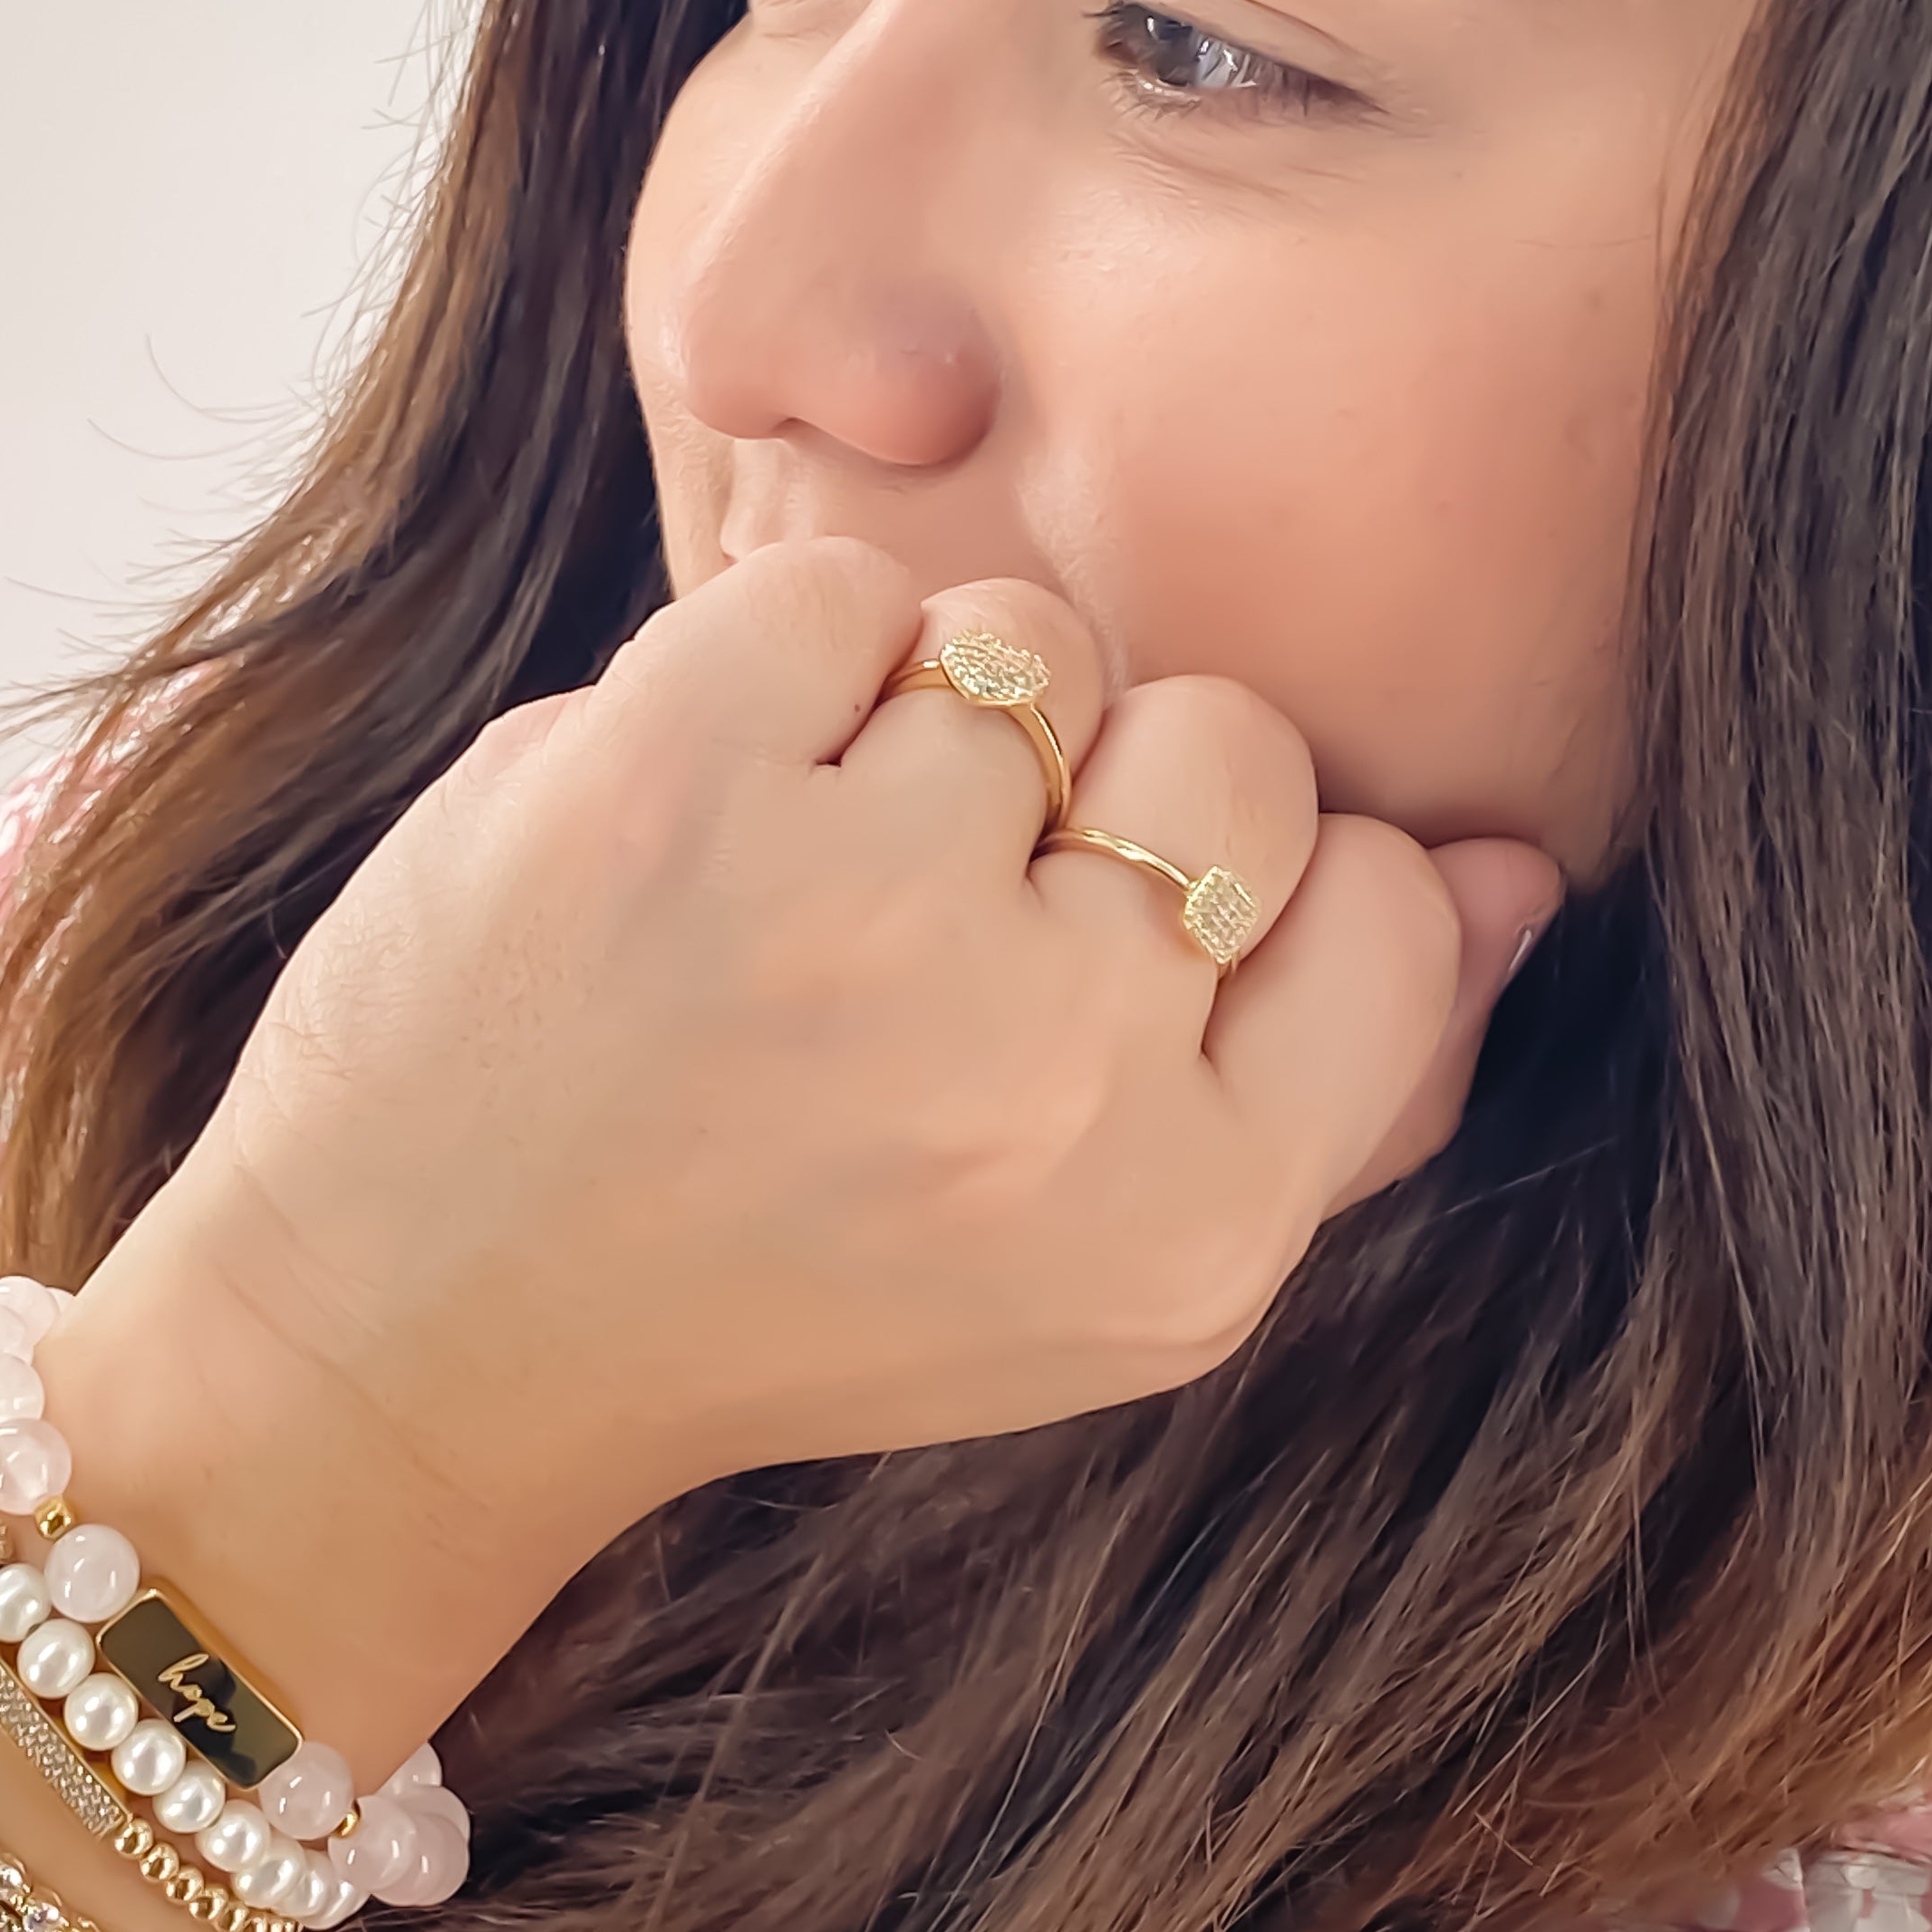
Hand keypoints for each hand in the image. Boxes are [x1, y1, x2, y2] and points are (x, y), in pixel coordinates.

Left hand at [101, 538, 1558, 1580]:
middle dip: (1088, 798)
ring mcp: (857, 917)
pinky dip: (759, 675)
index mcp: (1185, 1232)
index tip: (1095, 941)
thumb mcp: (1080, 1281)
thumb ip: (1320, 1092)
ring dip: (917, 729)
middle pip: (1227, 753)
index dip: (1245, 891)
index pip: (1389, 914)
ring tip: (788, 879)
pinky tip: (684, 822)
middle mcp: (1051, 1082)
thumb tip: (1518, 865)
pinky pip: (835, 590)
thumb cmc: (759, 1293)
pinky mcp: (669, 781)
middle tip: (917, 925)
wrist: (414, 1341)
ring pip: (1033, 650)